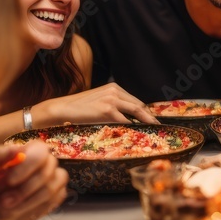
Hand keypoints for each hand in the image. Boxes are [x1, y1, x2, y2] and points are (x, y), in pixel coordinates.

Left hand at [0, 141, 68, 219]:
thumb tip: (17, 147)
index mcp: (30, 150)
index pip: (41, 151)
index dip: (29, 166)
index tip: (10, 181)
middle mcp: (46, 162)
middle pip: (47, 171)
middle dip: (25, 190)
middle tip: (6, 201)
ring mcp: (54, 178)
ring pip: (51, 188)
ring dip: (28, 201)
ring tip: (9, 207)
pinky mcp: (57, 194)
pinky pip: (56, 199)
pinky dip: (37, 208)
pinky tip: (22, 210)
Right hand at [37, 82, 157, 125]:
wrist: (63, 109)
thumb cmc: (79, 108)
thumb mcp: (99, 101)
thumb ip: (113, 105)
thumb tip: (127, 117)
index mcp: (114, 87)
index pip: (135, 100)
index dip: (145, 111)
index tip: (152, 119)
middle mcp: (114, 91)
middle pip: (138, 105)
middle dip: (149, 116)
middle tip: (158, 125)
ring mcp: (111, 99)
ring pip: (136, 110)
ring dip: (146, 120)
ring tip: (154, 128)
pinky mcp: (107, 110)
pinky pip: (125, 120)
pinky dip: (133, 126)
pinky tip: (138, 132)